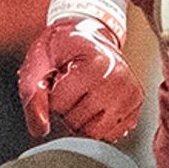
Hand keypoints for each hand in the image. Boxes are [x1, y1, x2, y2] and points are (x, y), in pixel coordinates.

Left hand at [17, 0, 136, 140]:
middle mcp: (120, 79)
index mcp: (97, 63)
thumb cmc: (61, 47)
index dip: (51, 95)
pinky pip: (109, 134)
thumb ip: (32, 95)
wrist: (88, 34)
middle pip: (76, 122)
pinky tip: (94, 103)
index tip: (58, 77)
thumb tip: (40, 129)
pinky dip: (96, 124)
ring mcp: (131, 93)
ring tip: (81, 96)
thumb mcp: (38, 62)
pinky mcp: (136, 105)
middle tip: (69, 87)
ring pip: (93, 133)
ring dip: (79, 120)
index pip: (59, 105)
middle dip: (64, 110)